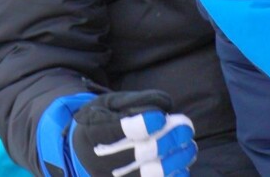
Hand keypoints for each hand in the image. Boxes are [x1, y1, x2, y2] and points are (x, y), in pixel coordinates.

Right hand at [42, 91, 196, 176]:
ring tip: (189, 147)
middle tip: (187, 128)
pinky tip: (182, 166)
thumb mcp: (108, 104)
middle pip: (141, 153)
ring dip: (176, 160)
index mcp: (94, 132)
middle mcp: (104, 159)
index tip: (160, 117)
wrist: (80, 152)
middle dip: (168, 140)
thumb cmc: (99, 121)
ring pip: (152, 174)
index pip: (120, 131)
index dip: (143, 124)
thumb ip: (134, 101)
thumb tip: (165, 106)